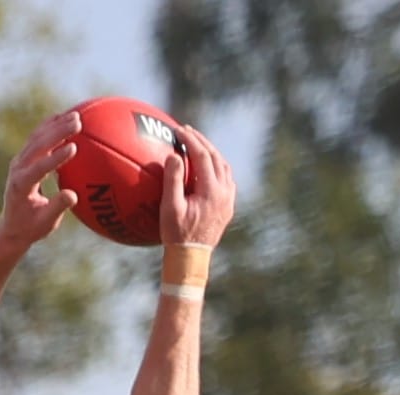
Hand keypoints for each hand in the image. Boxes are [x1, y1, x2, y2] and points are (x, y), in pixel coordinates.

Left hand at [0, 110, 82, 247]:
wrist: (11, 225)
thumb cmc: (31, 227)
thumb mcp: (45, 223)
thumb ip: (57, 208)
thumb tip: (73, 195)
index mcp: (22, 185)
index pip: (39, 168)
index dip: (56, 157)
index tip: (73, 147)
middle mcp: (18, 168)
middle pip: (38, 145)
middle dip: (58, 132)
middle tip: (78, 122)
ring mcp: (20, 161)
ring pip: (38, 137)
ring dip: (56, 125)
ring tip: (76, 116)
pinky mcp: (24, 157)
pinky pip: (37, 137)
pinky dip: (50, 127)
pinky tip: (64, 117)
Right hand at [161, 124, 235, 247]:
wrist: (192, 260)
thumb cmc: (177, 235)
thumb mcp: (170, 208)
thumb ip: (173, 180)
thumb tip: (174, 155)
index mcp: (211, 191)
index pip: (203, 156)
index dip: (190, 140)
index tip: (178, 130)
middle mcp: (224, 193)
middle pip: (216, 157)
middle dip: (201, 141)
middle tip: (187, 131)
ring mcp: (228, 200)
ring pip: (223, 167)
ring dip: (210, 152)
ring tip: (196, 144)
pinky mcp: (228, 207)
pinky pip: (226, 179)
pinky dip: (215, 167)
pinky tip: (205, 166)